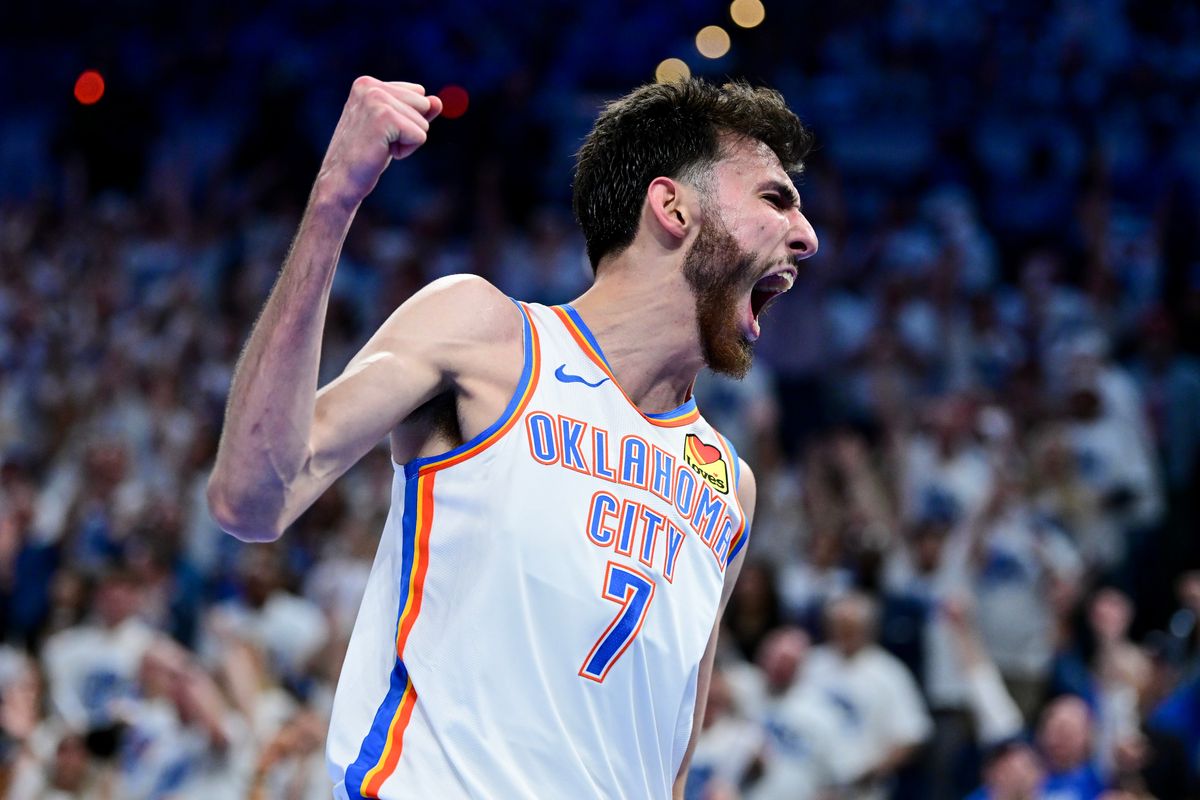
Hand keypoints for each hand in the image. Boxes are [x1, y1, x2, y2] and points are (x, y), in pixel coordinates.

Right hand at [316, 77, 443, 210]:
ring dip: (406, 141)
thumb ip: (415, 111)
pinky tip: (382, 153)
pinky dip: (406, 151)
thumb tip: (438, 101)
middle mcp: (370, 86)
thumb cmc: (366, 155)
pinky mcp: (385, 118)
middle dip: (409, 128)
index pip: (418, 93)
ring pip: (423, 121)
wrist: (340, 181)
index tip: (380, 131)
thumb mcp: (393, 128)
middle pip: (423, 104)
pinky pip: (420, 136)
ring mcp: (376, 99)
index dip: (407, 118)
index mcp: (367, 83)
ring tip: (379, 147)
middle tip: (380, 141)